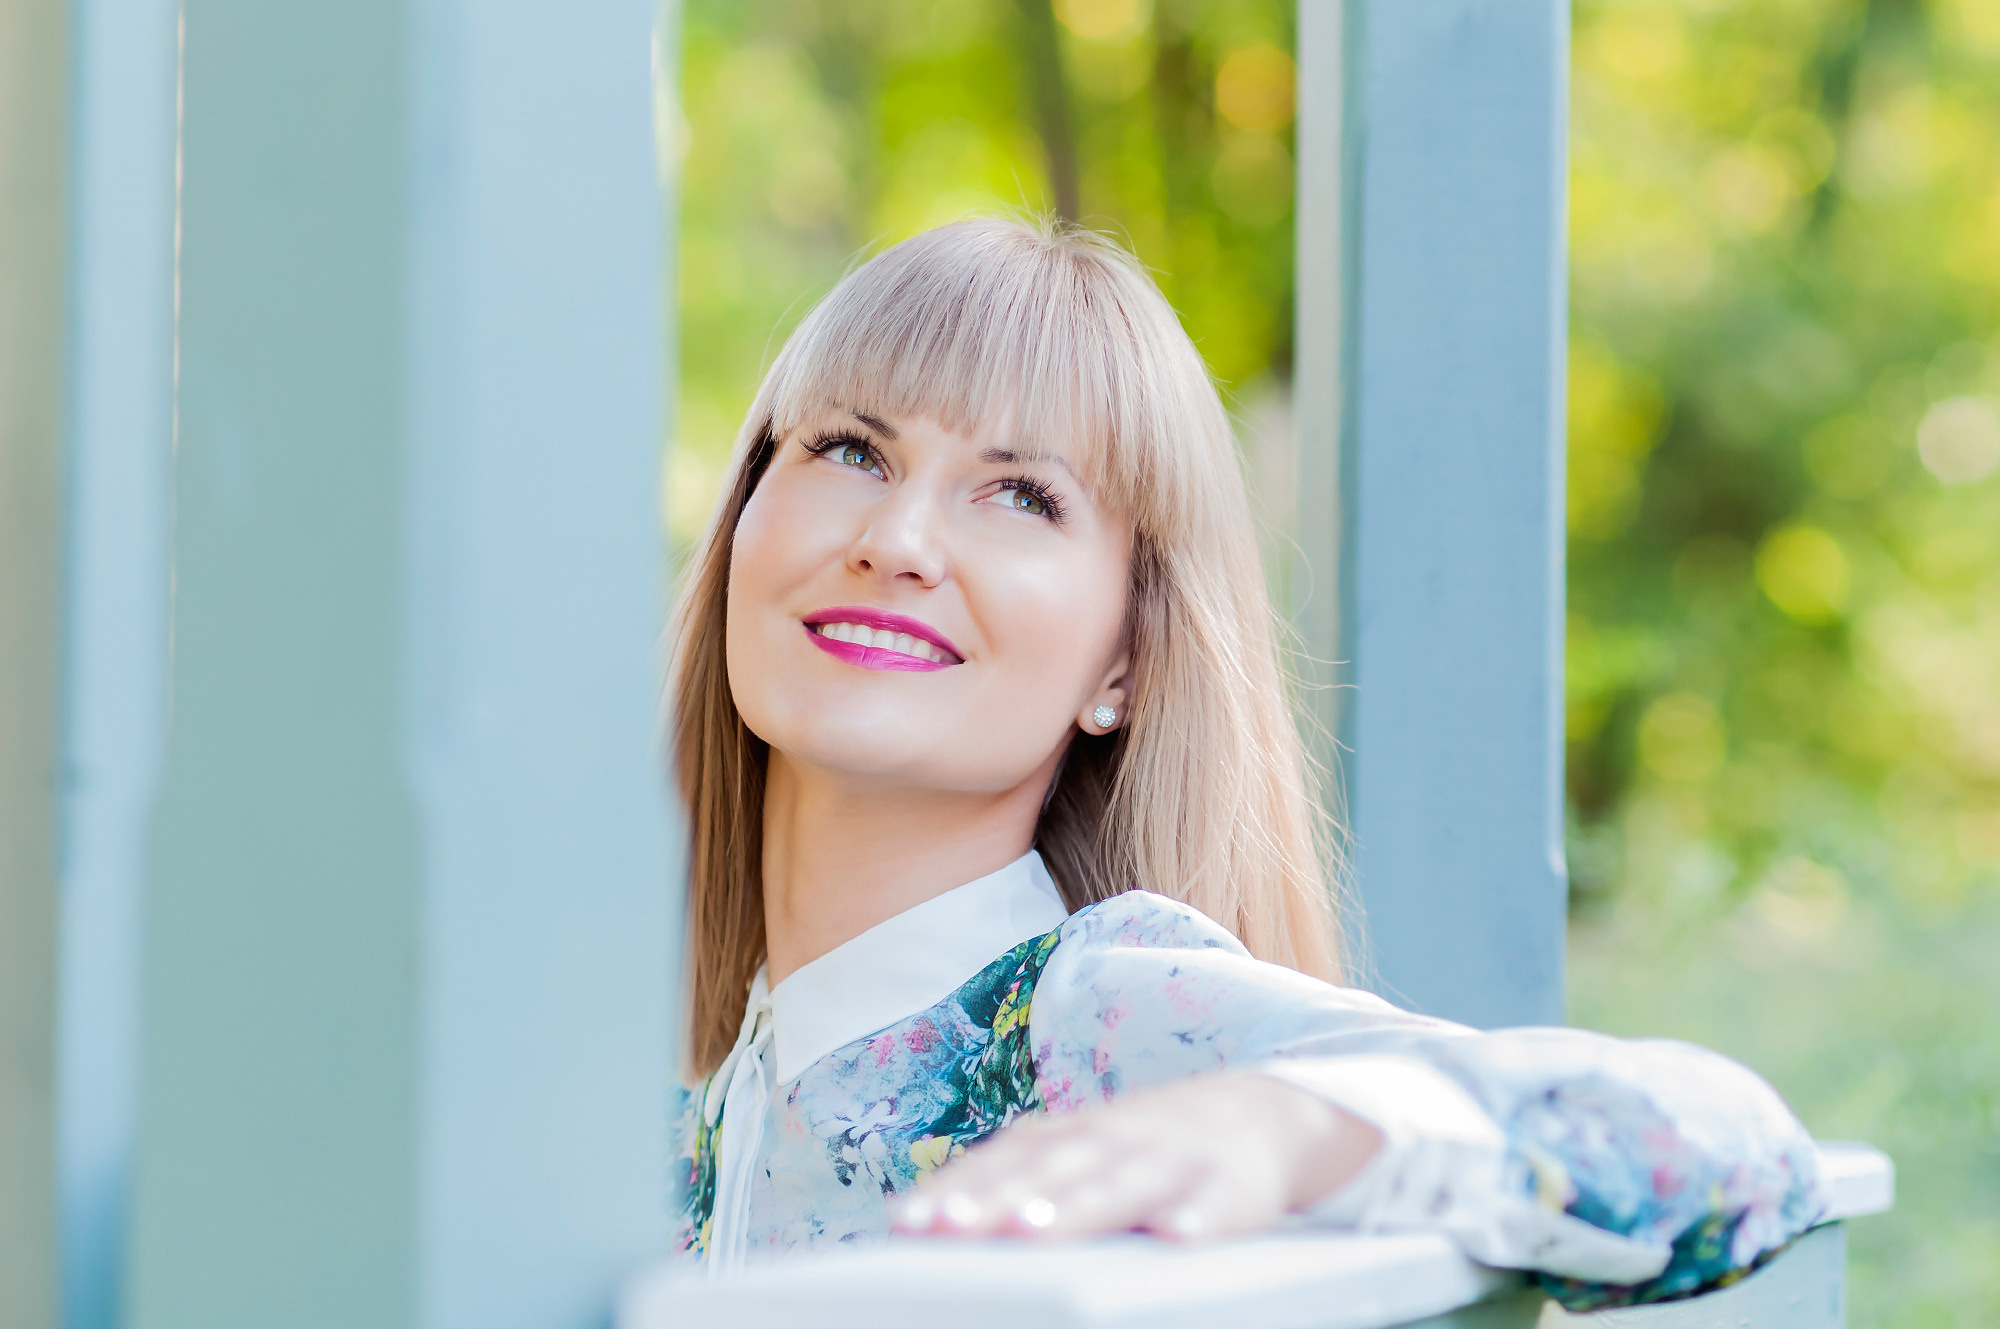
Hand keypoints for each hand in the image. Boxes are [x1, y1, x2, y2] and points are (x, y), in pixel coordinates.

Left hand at [889, 1072, 1381, 1241]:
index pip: (1001, 1163)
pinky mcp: (1230, 1186)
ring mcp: (1171, 1160)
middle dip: (998, 1200)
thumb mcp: (1081, 1152)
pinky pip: (1213, 1205)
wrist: (1262, 1113)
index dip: (956, 1191)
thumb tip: (924, 1218)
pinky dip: (1194, 1219)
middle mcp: (1113, 1140)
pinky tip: (1175, 1239)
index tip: (907, 1224)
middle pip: (1049, 1171)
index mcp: (1070, 1135)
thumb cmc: (1145, 1149)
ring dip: (1077, 1207)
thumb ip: (1016, 1179)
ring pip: (1119, 1185)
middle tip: (952, 1228)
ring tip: (1034, 1232)